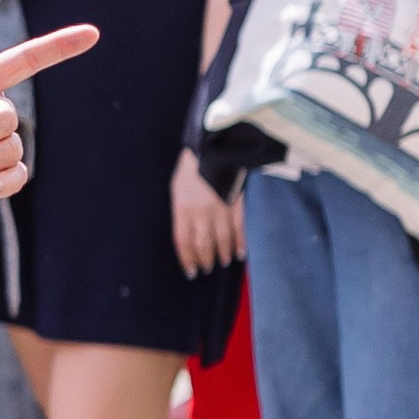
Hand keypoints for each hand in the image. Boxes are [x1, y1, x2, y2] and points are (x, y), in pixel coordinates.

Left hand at [171, 147, 243, 274]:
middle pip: (203, 244)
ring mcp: (220, 209)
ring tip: (224, 261)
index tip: (191, 271)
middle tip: (207, 268)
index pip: (183, 242)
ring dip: (223, 254)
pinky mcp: (237, 203)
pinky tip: (241, 253)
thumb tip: (186, 233)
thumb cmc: (192, 167)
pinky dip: (241, 243)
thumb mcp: (177, 188)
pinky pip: (240, 229)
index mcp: (183, 208)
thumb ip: (181, 211)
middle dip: (205, 260)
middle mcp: (201, 212)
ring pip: (222, 240)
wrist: (214, 146)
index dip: (187, 259)